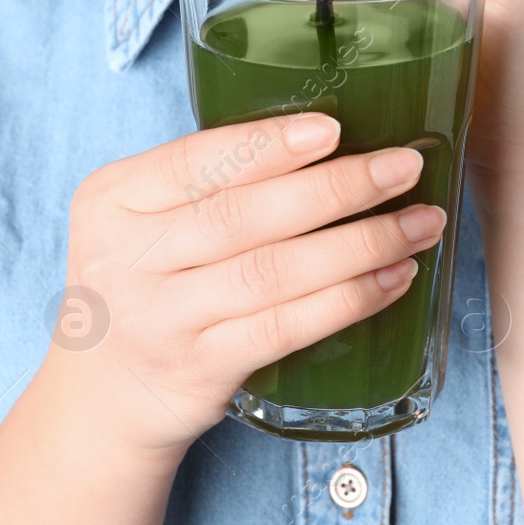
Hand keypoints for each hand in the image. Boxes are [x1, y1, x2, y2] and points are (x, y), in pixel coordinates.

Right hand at [41, 111, 447, 461]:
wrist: (105, 394)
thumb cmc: (146, 282)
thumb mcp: (140, 220)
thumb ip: (206, 182)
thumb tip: (328, 141)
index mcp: (112, 200)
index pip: (195, 160)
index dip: (268, 145)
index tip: (333, 130)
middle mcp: (128, 259)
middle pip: (244, 216)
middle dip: (336, 188)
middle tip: (403, 168)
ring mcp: (163, 320)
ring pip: (275, 273)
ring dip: (360, 244)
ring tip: (418, 223)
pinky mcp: (201, 369)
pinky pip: (287, 327)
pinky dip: (349, 299)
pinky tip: (393, 277)